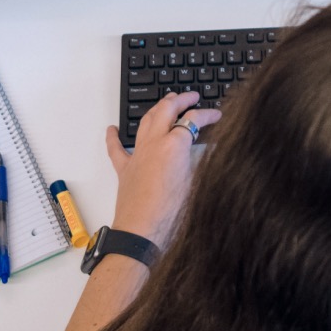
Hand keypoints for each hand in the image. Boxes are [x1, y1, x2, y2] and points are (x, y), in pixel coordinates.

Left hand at [104, 90, 219, 241]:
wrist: (143, 234)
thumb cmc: (172, 215)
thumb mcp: (197, 185)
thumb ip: (201, 164)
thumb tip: (207, 155)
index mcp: (175, 146)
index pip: (194, 120)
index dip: (208, 114)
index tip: (217, 115)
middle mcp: (154, 144)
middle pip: (166, 110)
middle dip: (180, 99)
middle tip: (192, 96)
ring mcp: (137, 155)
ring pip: (145, 121)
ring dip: (157, 108)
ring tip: (166, 102)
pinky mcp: (125, 169)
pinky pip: (116, 147)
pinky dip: (115, 136)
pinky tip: (113, 129)